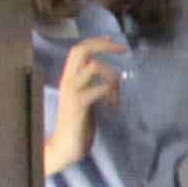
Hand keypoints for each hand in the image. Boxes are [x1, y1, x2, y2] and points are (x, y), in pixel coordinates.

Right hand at [42, 36, 125, 171]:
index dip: (95, 42)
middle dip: (103, 46)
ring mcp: (72, 92)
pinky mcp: (79, 104)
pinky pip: (100, 89)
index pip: (78, 50)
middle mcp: (67, 81)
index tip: (112, 40)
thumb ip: (91, 85)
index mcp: (68, 78)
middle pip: (81, 50)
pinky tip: (113, 106)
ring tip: (116, 95)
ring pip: (94, 67)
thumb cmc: (77, 124)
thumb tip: (108, 74)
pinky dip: (112, 94)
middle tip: (122, 50)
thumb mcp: (85, 98)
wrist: (65, 146)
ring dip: (112, 77)